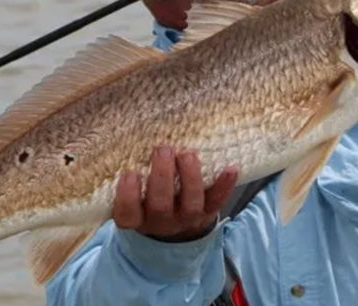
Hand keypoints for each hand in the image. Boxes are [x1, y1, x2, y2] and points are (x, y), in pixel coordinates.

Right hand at [113, 145, 238, 241]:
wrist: (174, 226)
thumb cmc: (146, 197)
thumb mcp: (133, 192)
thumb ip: (130, 172)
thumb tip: (128, 132)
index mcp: (136, 217)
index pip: (126, 213)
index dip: (127, 196)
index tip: (129, 173)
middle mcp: (160, 222)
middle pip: (160, 206)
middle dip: (162, 176)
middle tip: (162, 149)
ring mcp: (186, 219)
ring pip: (190, 204)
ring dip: (190, 177)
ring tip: (187, 154)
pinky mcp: (207, 212)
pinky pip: (217, 201)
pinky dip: (224, 185)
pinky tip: (231, 168)